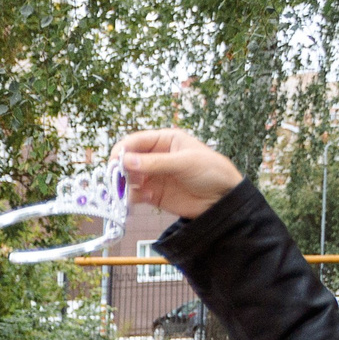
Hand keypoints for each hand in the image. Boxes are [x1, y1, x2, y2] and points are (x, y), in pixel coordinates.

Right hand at [115, 129, 243, 221]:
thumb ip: (155, 163)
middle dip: (120, 169)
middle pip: (128, 160)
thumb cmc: (211, 171)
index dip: (123, 150)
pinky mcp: (153, 194)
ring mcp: (153, 176)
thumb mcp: (184, 162)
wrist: (223, 199)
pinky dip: (132, 198)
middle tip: (117, 179)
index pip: (136, 141)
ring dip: (123, 185)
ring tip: (129, 191)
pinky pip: (134, 194)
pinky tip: (142, 199)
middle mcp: (155, 157)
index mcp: (165, 141)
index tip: (115, 161)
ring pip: (128, 178)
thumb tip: (126, 161)